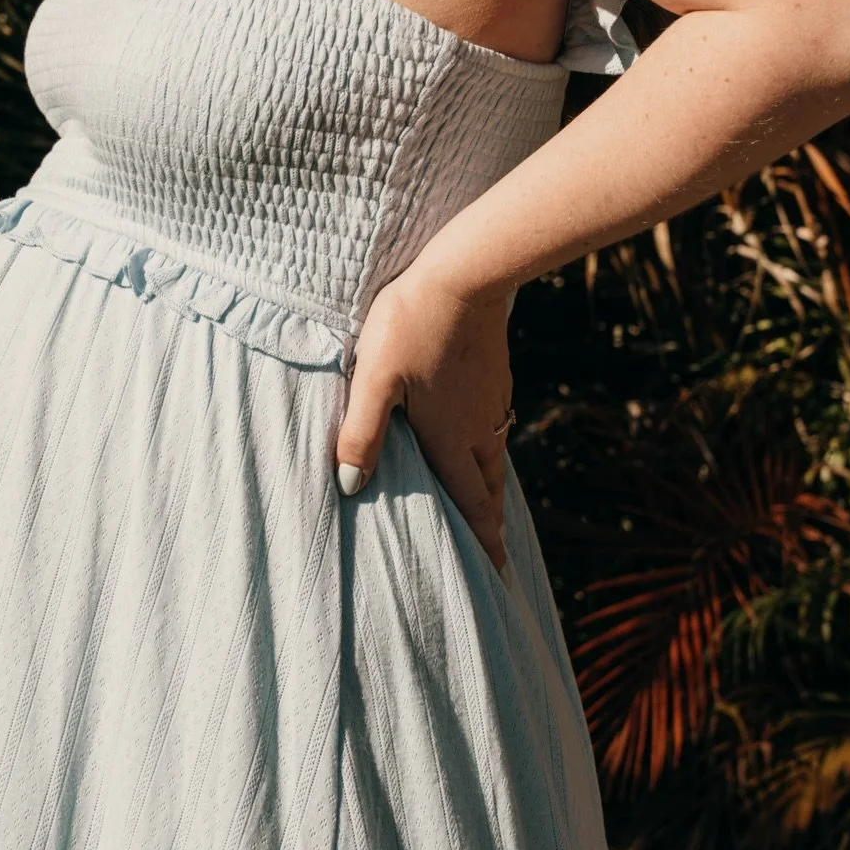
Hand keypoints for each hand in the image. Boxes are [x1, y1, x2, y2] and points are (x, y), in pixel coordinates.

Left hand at [334, 261, 513, 569]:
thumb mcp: (374, 379)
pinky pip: (497, 424)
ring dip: (492, 486)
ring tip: (489, 503)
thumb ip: (362, 432)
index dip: (482, 541)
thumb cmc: (411, 325)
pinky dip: (492, 447)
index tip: (499, 574)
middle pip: (487, 487)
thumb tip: (350, 485)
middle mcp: (478, 427)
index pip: (470, 503)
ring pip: (495, 455)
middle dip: (490, 521)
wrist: (464, 275)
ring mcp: (492, 399)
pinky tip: (483, 435)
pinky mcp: (496, 373)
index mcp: (450, 437)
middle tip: (496, 551)